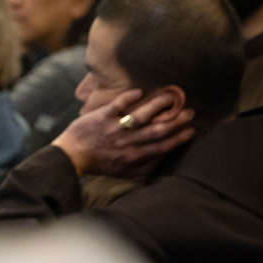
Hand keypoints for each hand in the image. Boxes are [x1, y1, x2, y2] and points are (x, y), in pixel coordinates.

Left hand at [52, 89, 195, 177]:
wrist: (71, 156)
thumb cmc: (99, 164)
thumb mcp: (123, 172)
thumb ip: (144, 167)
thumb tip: (164, 159)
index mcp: (134, 156)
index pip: (162, 147)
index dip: (179, 138)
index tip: (191, 130)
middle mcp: (127, 143)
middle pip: (157, 130)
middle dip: (176, 121)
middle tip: (190, 111)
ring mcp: (114, 129)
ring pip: (140, 116)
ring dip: (157, 106)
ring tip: (171, 97)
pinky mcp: (101, 117)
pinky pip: (117, 106)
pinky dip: (129, 98)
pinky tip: (140, 91)